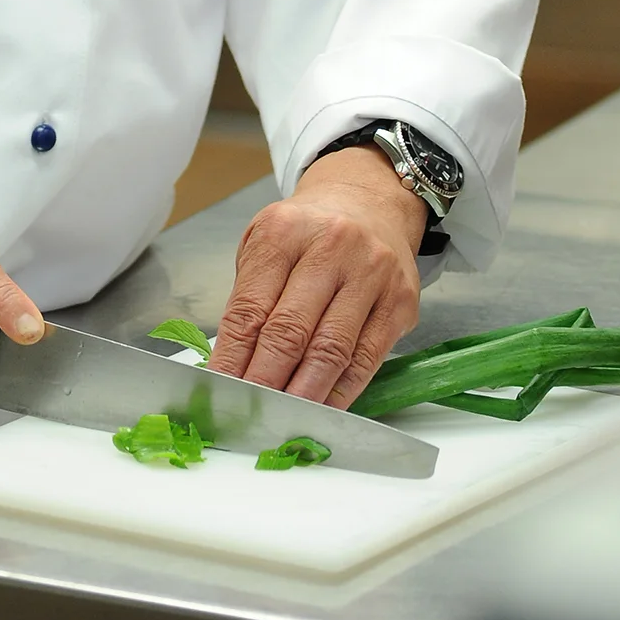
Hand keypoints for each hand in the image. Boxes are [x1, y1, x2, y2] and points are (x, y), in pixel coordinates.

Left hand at [208, 145, 424, 406]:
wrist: (369, 203)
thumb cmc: (307, 232)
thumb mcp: (267, 242)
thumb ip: (250, 296)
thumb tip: (230, 363)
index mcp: (284, 231)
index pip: (250, 307)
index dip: (232, 356)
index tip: (219, 388)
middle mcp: (331, 247)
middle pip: (290, 330)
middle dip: (265, 379)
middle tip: (248, 411)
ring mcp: (371, 274)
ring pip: (332, 349)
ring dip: (303, 392)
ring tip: (282, 417)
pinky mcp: (400, 302)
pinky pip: (367, 358)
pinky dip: (342, 390)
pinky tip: (322, 406)